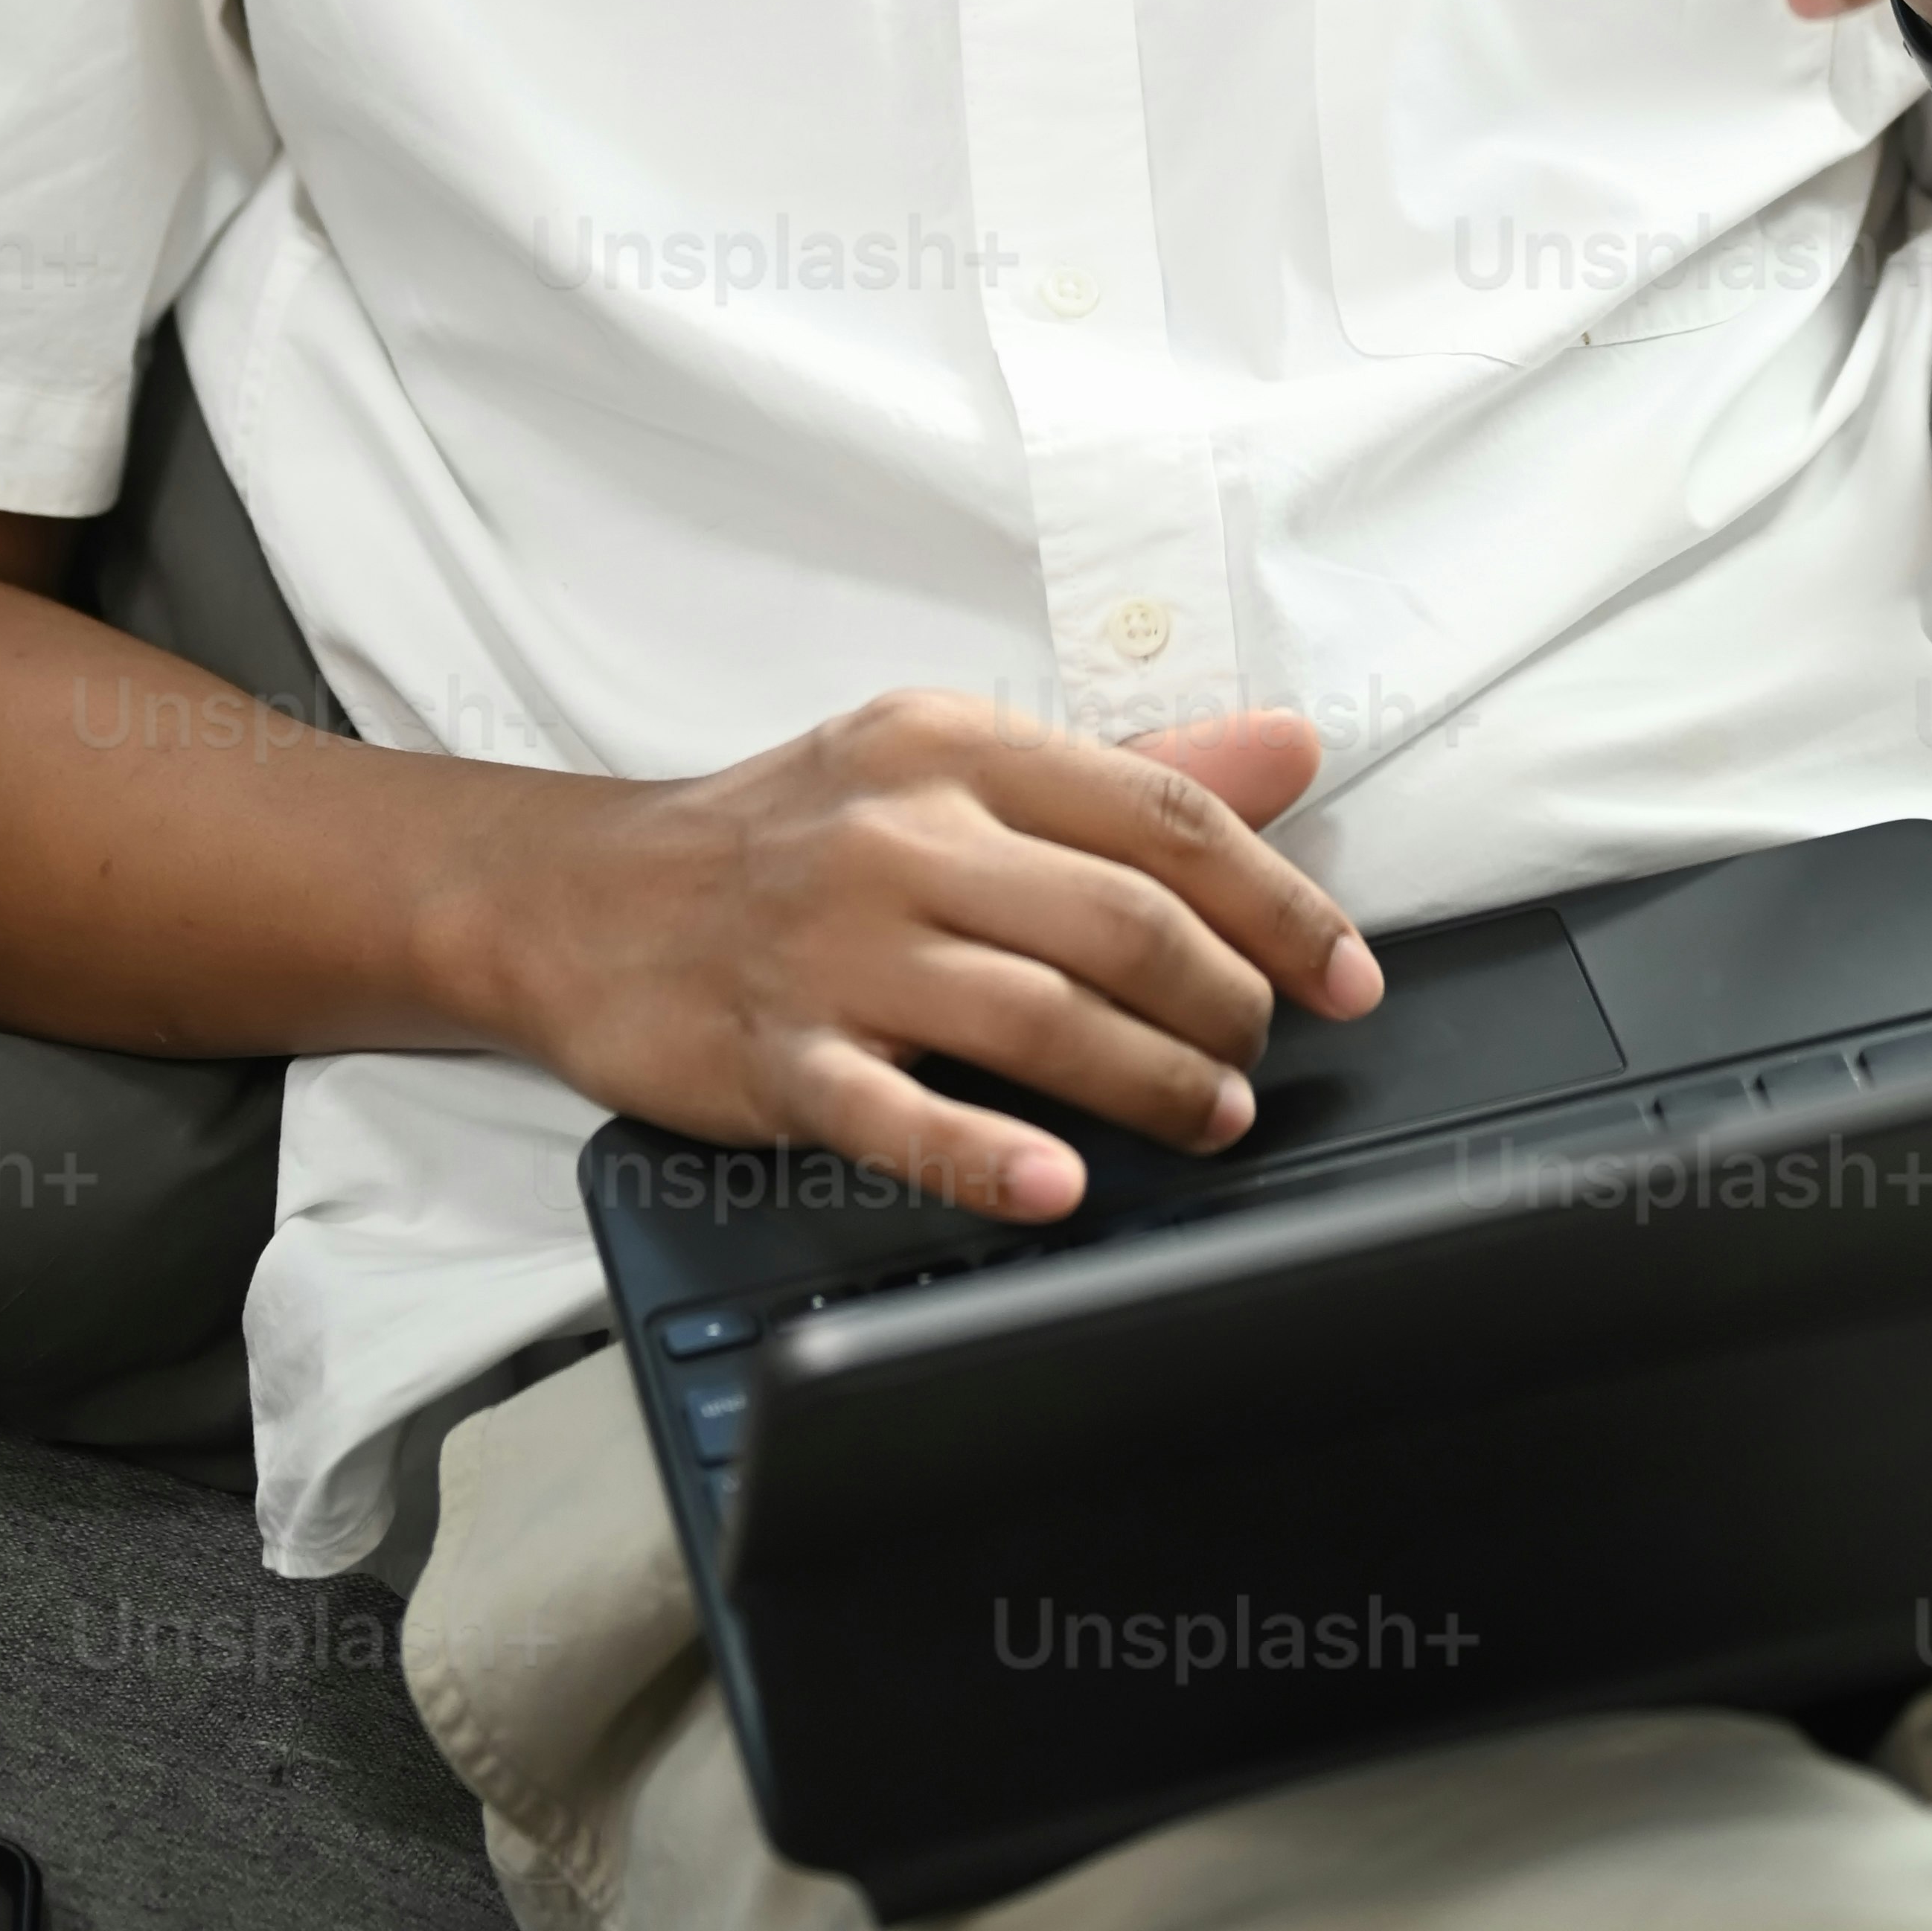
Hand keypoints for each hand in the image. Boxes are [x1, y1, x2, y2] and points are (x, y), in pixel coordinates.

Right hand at [459, 692, 1380, 1223]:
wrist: (583, 897)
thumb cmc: (790, 833)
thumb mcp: (948, 762)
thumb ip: (1126, 769)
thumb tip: (1289, 749)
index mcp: (956, 745)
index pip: (1164, 815)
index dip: (1280, 901)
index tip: (1348, 972)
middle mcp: (901, 830)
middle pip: (1121, 920)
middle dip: (1229, 1002)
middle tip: (1264, 1055)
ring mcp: (834, 945)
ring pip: (1038, 1014)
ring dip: (1153, 1079)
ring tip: (1211, 1117)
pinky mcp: (776, 1052)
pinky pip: (897, 1110)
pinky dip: (985, 1153)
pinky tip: (1057, 1184)